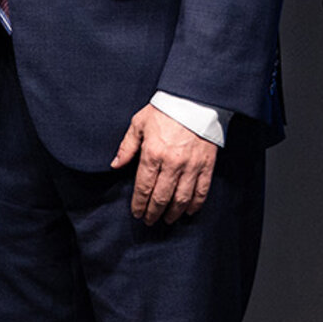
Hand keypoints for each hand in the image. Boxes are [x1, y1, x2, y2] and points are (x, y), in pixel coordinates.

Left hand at [112, 103, 216, 223]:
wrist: (194, 100)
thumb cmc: (164, 110)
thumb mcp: (138, 124)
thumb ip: (127, 147)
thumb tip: (115, 165)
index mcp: (153, 153)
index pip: (144, 187)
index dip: (139, 204)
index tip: (136, 213)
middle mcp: (172, 163)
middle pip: (161, 197)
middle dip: (153, 212)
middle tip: (149, 221)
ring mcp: (191, 166)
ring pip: (181, 198)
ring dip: (173, 213)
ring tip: (167, 220)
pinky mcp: (206, 165)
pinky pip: (201, 190)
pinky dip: (195, 204)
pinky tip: (189, 211)